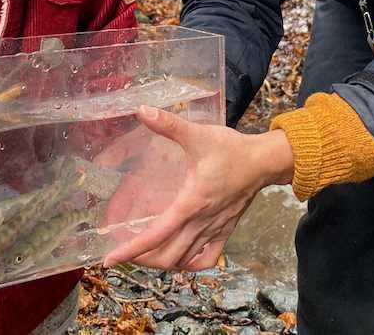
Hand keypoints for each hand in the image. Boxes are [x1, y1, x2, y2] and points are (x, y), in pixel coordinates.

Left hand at [102, 105, 293, 270]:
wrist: (264, 161)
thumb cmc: (231, 149)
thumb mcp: (198, 134)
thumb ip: (169, 124)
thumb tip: (142, 111)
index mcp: (191, 203)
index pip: (156, 235)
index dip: (132, 249)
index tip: (110, 259)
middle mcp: (201, 222)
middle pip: (167, 256)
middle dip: (142, 259)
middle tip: (123, 252)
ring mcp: (214, 230)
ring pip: (184, 260)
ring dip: (162, 263)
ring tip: (144, 255)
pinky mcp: (225, 231)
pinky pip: (207, 259)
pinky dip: (189, 263)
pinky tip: (180, 257)